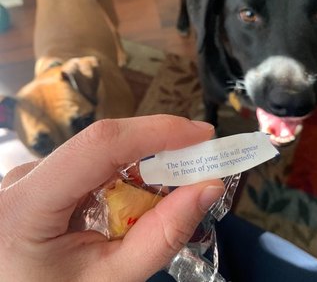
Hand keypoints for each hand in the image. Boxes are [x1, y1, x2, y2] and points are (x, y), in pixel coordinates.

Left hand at [0, 115, 223, 280]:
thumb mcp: (110, 279)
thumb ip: (161, 236)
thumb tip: (207, 188)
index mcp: (28, 204)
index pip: (100, 145)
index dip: (157, 131)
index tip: (203, 135)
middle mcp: (26, 177)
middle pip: (105, 145)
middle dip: (160, 149)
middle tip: (200, 166)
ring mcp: (34, 175)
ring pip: (103, 153)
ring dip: (144, 167)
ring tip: (170, 192)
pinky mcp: (44, 178)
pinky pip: (95, 164)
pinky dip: (127, 177)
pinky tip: (138, 200)